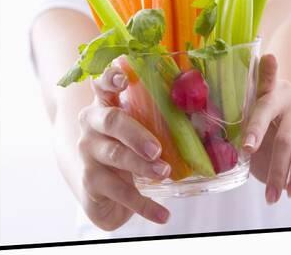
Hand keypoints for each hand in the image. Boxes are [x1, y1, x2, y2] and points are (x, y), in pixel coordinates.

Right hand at [75, 65, 170, 230]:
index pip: (102, 84)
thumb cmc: (127, 146)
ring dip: (141, 166)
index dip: (110, 77)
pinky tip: (162, 214)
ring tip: (164, 173)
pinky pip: (119, 192)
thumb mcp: (138, 127)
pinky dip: (144, 204)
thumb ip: (156, 114)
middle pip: (111, 121)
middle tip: (156, 149)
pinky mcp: (90, 181)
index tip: (123, 76)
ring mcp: (88, 153)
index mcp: (104, 103)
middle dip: (135, 133)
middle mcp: (91, 124)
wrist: (100, 186)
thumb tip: (202, 103)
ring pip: (114, 155)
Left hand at [242, 54, 290, 203]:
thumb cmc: (272, 135)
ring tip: (271, 194)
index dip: (265, 69)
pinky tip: (289, 189)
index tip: (268, 57)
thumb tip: (222, 145)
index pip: (263, 77)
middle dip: (255, 131)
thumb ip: (246, 129)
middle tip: (247, 150)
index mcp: (265, 91)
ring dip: (277, 171)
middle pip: (267, 109)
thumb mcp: (259, 130)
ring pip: (286, 140)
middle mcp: (285, 94)